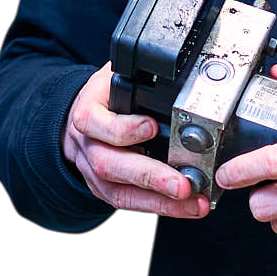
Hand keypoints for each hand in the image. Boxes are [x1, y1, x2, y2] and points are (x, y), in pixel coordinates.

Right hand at [62, 61, 208, 219]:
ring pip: (119, 191)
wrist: (82, 115)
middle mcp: (87, 144)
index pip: (95, 122)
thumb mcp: (117, 73)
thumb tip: (183, 68)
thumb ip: (140, 73)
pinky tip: (184, 207)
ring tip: (194, 203)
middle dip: (150, 177)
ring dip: (159, 201)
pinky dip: (158, 207)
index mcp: (88, 111)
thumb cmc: (107, 93)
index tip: (150, 126)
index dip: (122, 128)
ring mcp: (93, 169)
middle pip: (110, 164)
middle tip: (183, 185)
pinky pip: (128, 202)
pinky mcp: (104, 188)